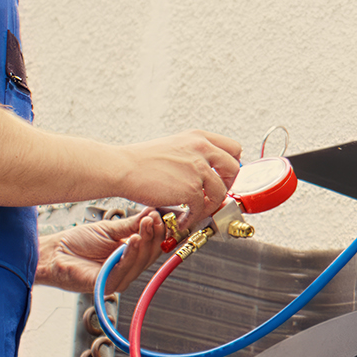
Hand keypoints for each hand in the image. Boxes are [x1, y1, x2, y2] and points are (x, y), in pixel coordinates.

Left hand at [36, 210, 164, 293]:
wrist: (52, 253)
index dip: (159, 231)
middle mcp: (127, 269)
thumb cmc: (76, 243)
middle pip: (151, 254)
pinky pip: (125, 269)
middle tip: (156, 218)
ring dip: (146, 241)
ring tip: (147, 223)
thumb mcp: (109, 229)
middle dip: (156, 235)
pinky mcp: (108, 284)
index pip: (152, 246)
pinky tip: (134, 238)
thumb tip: (152, 213)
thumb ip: (131, 224)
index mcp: (129, 256)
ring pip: (141, 261)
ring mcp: (119, 278)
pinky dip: (132, 253)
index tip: (162, 215)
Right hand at [117, 130, 243, 229]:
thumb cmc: (141, 161)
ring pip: (220, 192)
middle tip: (213, 195)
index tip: (224, 176)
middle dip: (227, 185)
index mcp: (198, 137)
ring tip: (195, 211)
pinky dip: (193, 217)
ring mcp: (197, 169)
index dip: (231, 165)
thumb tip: (209, 173)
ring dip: (210, 206)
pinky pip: (202, 208)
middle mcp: (201, 149)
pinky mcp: (190, 188)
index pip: (234, 148)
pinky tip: (183, 218)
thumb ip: (194, 155)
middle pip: (234, 169)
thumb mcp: (175, 146)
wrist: (122, 168)